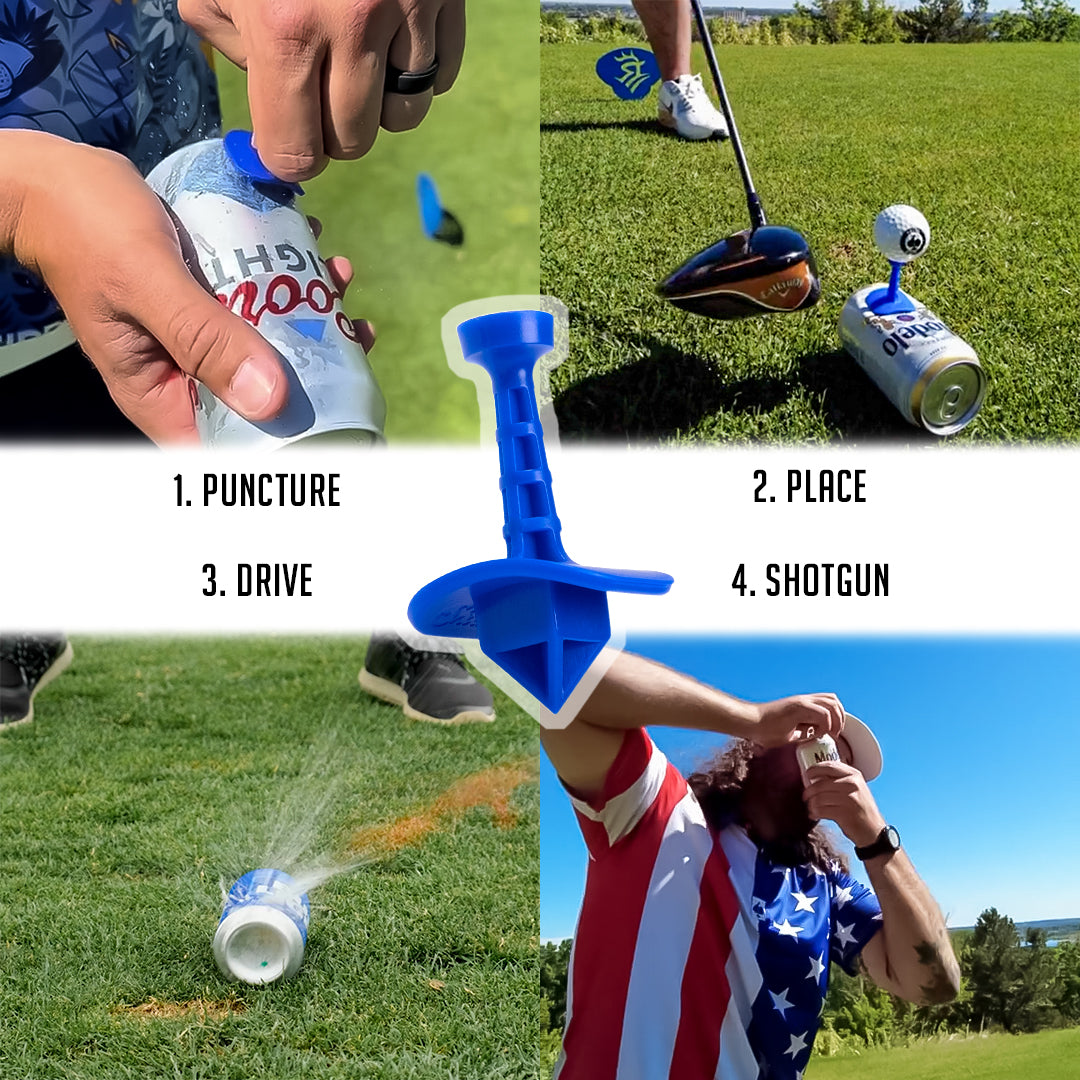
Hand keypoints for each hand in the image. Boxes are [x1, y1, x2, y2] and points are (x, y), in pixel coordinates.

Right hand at [13, 136, 370, 443]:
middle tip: (356, 329)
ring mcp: (195, 337)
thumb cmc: (85, 227)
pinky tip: (311, 248)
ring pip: (264, 346)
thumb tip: (272, 401)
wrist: (53, 176)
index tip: (336, 407)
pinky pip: (254, 303)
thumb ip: (205, 340)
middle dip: (314, 369)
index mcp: (159, 393)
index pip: (230, 447)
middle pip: (259, 396)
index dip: (285, 440)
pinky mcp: (205, 301)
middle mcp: (181, 374)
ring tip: (337, 277)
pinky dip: (285, 281)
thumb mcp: (149, 282)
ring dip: (308, 315)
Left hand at [179, 0, 465, 179]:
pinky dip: (419, 72)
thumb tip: (271, 117)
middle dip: (331, 129)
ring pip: (405, 116)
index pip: (296, 154)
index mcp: (285, 31)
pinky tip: (392, 40)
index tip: (287, 143)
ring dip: (380, 105)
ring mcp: (408, 12)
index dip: (289, 158)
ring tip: (357, 64)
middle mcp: (352, 28)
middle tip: (316, 93)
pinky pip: (442, 76)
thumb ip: (236, 54)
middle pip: (352, 141)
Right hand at [747, 693, 844, 747]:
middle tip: (834, 733)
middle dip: (840, 718)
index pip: (828, 703)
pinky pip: (822, 713)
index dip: (836, 717)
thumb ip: (803, 732)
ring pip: (832, 703)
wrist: (750, 722)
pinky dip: (826, 724)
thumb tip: (814, 736)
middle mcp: (804, 700)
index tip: (832, 733)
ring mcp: (801, 701)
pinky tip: (819, 734)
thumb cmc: (764, 729)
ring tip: (830, 733)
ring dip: (836, 720)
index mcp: (803, 704)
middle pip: (834, 700)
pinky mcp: (797, 707)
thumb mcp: (790, 733)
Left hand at [802, 761, 885, 846]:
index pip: (829, 766)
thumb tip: (815, 777)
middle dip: (808, 791)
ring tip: (812, 808)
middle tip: (806, 796)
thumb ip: (839, 780)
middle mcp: (852, 784)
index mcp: (854, 775)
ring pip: (818, 798)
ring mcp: (849, 799)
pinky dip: (814, 813)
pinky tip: (815, 815)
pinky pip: (820, 810)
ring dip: (811, 804)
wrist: (874, 832)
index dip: (814, 769)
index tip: (807, 774)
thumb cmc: (861, 810)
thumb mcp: (855, 789)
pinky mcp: (844, 813)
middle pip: (819, 784)